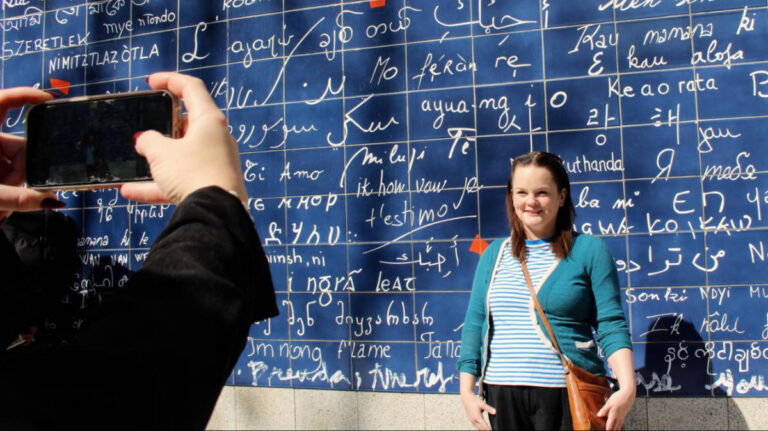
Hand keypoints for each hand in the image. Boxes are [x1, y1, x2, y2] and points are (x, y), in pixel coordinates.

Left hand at [0, 87, 62, 220]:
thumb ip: (18, 199)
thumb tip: (54, 201)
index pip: (1, 102)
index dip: (24, 95)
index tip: (49, 100)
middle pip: (19, 146)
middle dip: (24, 171)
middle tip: (16, 191)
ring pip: (17, 163)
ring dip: (16, 184)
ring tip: (3, 205)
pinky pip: (11, 172)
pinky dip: (12, 187)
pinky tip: (4, 205)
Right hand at [120, 72, 245, 204]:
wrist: (216, 213)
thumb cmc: (193, 173)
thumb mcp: (161, 152)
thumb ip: (148, 141)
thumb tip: (144, 140)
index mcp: (209, 121)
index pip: (191, 88)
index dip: (170, 80)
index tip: (151, 82)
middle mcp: (216, 139)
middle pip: (187, 123)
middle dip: (163, 125)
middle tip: (145, 126)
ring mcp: (214, 163)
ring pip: (181, 155)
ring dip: (158, 159)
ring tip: (136, 160)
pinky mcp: (210, 185)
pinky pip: (180, 181)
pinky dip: (157, 185)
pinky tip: (130, 191)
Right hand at [460, 391, 495, 430]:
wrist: (466, 398)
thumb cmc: (474, 400)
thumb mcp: (482, 404)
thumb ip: (489, 409)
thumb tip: (495, 412)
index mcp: (477, 417)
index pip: (484, 426)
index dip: (489, 429)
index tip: (492, 430)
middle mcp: (473, 420)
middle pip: (481, 428)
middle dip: (486, 430)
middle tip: (492, 430)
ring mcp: (471, 420)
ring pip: (478, 428)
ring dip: (483, 429)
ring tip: (488, 429)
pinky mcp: (470, 419)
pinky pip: (476, 425)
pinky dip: (480, 427)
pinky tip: (482, 428)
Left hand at [597, 387, 634, 429]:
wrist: (628, 395)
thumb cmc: (618, 398)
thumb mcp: (609, 403)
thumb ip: (604, 409)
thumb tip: (599, 415)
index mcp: (614, 415)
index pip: (610, 426)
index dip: (607, 429)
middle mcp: (618, 418)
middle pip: (614, 428)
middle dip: (611, 430)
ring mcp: (621, 417)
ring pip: (618, 427)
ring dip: (614, 429)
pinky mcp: (623, 416)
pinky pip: (620, 424)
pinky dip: (618, 427)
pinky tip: (616, 429)